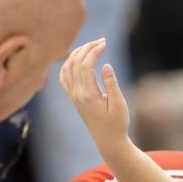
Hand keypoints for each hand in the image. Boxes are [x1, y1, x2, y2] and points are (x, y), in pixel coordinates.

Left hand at [60, 39, 130, 156]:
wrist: (108, 140)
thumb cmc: (117, 123)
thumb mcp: (119, 104)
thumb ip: (111, 84)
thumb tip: (105, 65)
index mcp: (88, 94)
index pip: (86, 65)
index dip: (94, 51)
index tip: (105, 43)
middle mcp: (77, 93)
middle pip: (75, 62)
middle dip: (87, 48)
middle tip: (101, 41)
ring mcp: (73, 96)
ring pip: (67, 68)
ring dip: (77, 54)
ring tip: (91, 47)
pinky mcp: (73, 98)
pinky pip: (63, 77)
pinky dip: (67, 65)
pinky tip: (75, 60)